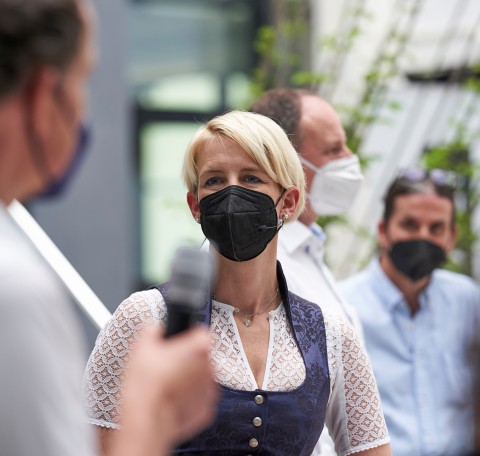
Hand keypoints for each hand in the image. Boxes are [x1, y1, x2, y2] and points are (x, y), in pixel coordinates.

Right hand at [111, 325, 217, 455]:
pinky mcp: (206, 410)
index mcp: (199, 347)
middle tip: (166, 365)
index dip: (187, 337)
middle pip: (201, 356)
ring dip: (188, 379)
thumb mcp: (142, 346)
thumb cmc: (146, 385)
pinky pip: (198, 399)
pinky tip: (171, 399)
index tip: (177, 343)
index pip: (200, 333)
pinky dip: (188, 398)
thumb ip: (153, 329)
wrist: (146, 421)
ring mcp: (210, 390)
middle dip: (186, 359)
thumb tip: (155, 328)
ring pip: (201, 377)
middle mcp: (210, 367)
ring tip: (166, 384)